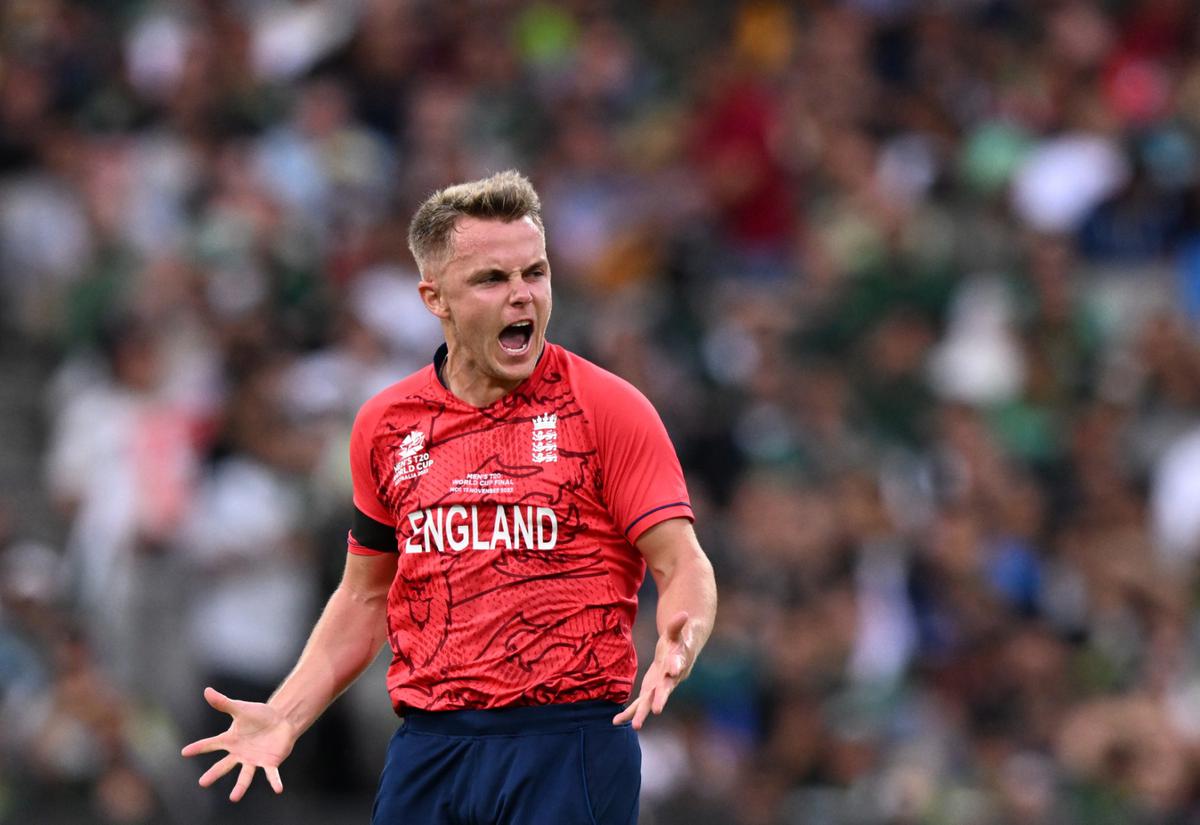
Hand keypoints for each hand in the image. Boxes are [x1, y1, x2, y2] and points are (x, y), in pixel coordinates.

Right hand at [181, 687, 297, 801]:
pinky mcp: (270, 763)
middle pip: (224, 765)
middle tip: (202, 783)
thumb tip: (206, 690)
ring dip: (240, 787)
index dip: (198, 747)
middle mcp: (239, 753)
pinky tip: (278, 789)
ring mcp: (253, 760)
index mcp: (231, 740)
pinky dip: (274, 781)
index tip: (184, 752)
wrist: (281, 720)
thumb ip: (224, 703)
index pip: (211, 744)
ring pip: (245, 775)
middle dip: (214, 774)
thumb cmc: (259, 715)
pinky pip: (271, 774)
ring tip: (234, 797)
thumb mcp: (241, 708)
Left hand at [613, 611, 692, 729]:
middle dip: (660, 699)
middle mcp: (669, 680)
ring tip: (635, 726)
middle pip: (664, 690)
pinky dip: (629, 712)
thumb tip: (685, 613)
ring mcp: (659, 688)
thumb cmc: (678, 643)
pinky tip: (615, 721)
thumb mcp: (676, 633)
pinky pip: (639, 704)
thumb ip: (677, 625)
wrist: (680, 657)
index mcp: (677, 664)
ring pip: (650, 702)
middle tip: (657, 710)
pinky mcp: (650, 691)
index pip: (677, 666)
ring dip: (643, 713)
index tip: (673, 671)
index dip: (675, 667)